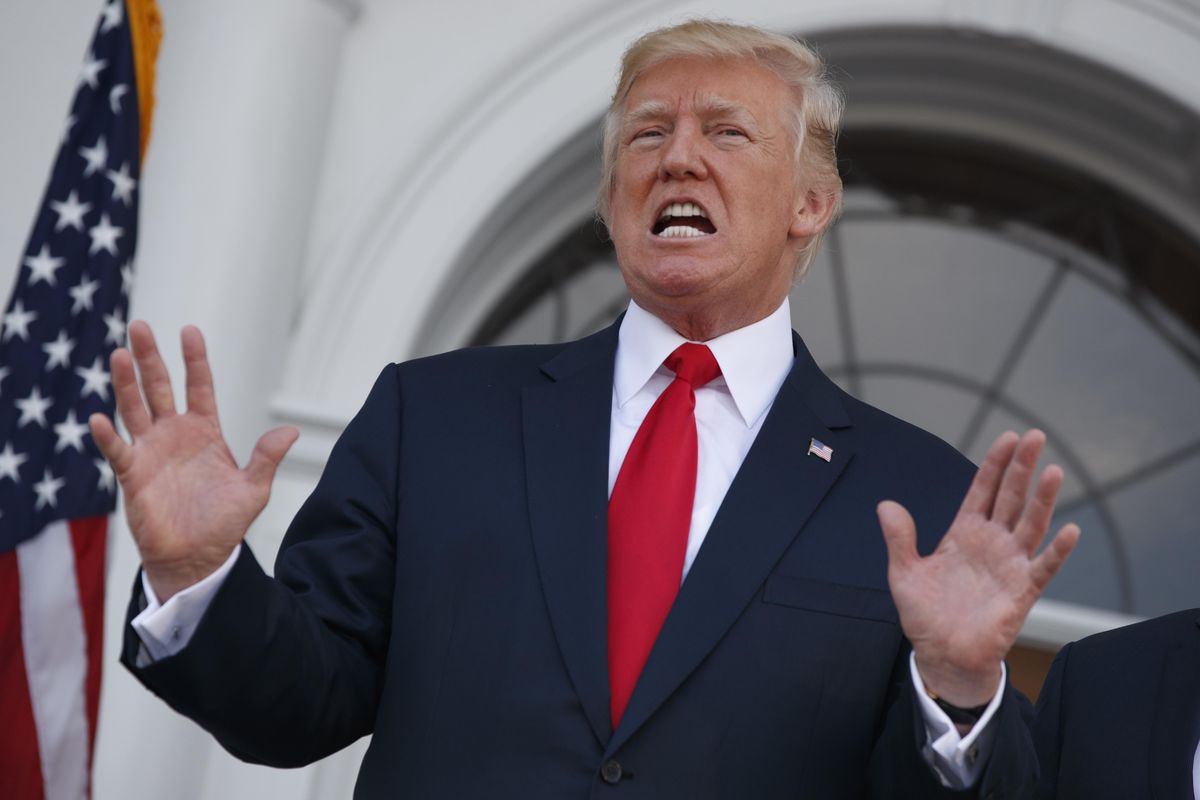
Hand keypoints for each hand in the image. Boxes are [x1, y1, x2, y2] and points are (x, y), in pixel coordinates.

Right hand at [89, 322, 297, 601]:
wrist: (198, 558)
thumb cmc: (224, 523)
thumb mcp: (254, 489)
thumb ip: (267, 458)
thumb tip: (291, 431)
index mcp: (205, 431)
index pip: (199, 386)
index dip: (195, 360)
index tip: (190, 330)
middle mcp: (175, 434)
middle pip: (159, 387)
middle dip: (150, 357)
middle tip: (139, 326)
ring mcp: (151, 451)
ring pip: (135, 408)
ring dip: (126, 383)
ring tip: (118, 354)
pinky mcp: (132, 475)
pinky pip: (117, 450)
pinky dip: (107, 436)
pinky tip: (98, 418)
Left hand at [878, 430, 1079, 707]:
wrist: (941, 655)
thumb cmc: (925, 615)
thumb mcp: (903, 572)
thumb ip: (899, 539)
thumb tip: (885, 505)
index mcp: (963, 533)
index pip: (982, 490)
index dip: (994, 465)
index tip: (1006, 437)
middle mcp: (991, 543)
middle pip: (1009, 498)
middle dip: (1021, 468)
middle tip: (1035, 435)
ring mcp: (1008, 565)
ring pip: (1030, 525)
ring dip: (1042, 499)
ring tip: (1052, 471)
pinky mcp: (1021, 592)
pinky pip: (1043, 568)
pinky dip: (1056, 551)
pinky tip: (1070, 531)